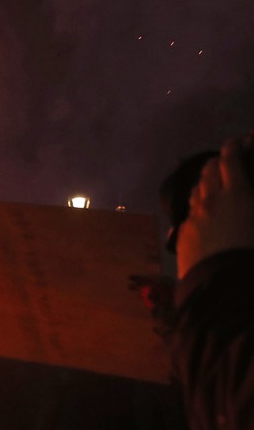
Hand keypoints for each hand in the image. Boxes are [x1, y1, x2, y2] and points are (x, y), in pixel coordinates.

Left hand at [177, 134, 253, 277]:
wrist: (222, 287)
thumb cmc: (252, 254)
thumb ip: (252, 199)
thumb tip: (244, 194)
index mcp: (237, 195)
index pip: (230, 159)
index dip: (233, 146)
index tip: (239, 142)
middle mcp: (211, 200)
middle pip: (209, 169)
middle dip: (219, 161)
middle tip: (229, 164)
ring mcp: (194, 216)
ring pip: (197, 188)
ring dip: (207, 182)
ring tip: (218, 186)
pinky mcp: (182, 232)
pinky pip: (190, 211)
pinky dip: (199, 205)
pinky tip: (206, 214)